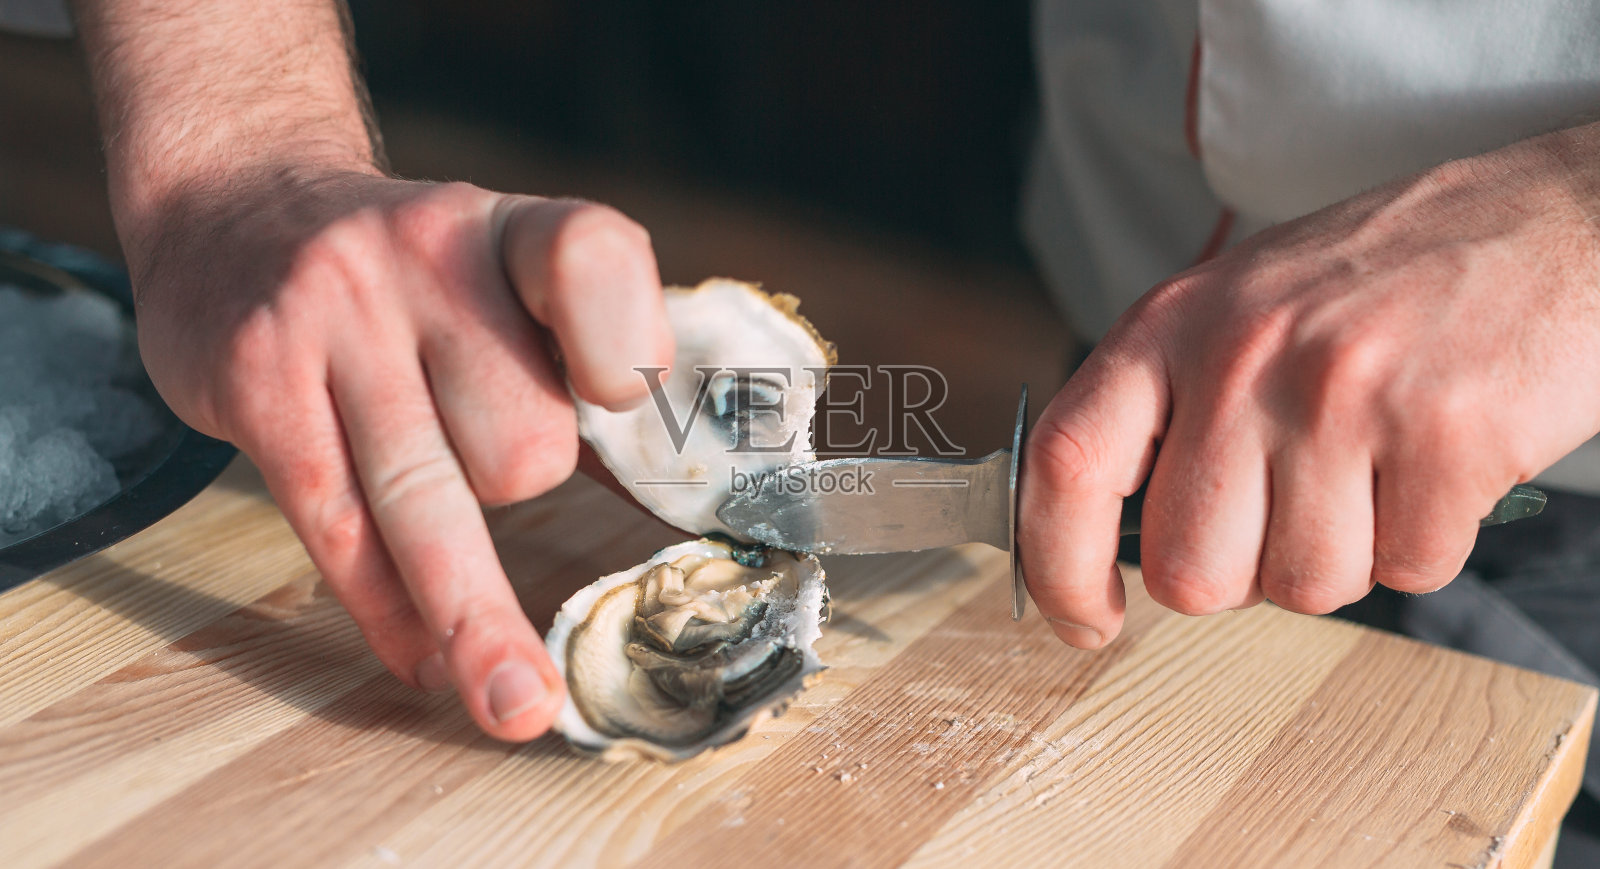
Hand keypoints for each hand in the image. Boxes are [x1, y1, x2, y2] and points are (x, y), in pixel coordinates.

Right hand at [129, 166, 670, 738]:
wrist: (240, 207)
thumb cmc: (418, 279)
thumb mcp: (507, 281)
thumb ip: (589, 371)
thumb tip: (694, 501)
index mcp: (512, 231)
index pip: (593, 260)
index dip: (626, 348)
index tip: (626, 411)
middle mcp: (423, 254)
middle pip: (520, 436)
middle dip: (524, 484)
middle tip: (485, 461)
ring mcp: (330, 314)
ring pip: (426, 498)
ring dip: (479, 622)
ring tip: (517, 707)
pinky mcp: (255, 379)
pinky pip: (338, 526)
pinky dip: (388, 609)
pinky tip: (425, 660)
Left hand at [1019, 125, 1599, 647]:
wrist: (1556, 222)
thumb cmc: (1383, 278)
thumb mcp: (1237, 304)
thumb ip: (1165, 406)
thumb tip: (1100, 536)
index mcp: (1172, 322)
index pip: (1067, 460)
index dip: (1054, 564)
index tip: (1083, 618)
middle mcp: (1243, 356)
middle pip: (1189, 571)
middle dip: (1238, 574)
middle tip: (1290, 508)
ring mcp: (1343, 395)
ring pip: (1303, 587)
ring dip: (1343, 556)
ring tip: (1376, 465)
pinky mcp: (1446, 436)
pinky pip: (1409, 571)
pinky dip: (1425, 542)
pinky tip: (1437, 462)